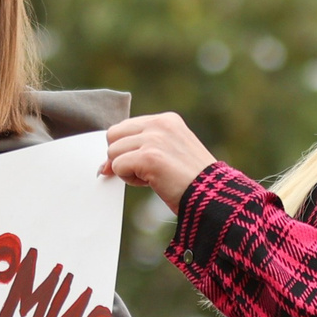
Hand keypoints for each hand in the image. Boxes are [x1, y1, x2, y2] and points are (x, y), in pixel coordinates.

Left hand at [100, 112, 215, 211]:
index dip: (125, 148)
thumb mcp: (170, 153)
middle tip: (142, 171)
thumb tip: (104, 164)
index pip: (125, 127)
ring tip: (150, 177)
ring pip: (113, 152)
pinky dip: (129, 179)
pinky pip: (117, 166)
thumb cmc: (192, 181)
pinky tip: (150, 182)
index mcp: (167, 120)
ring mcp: (154, 139)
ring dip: (126, 170)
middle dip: (120, 156)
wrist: (212, 196)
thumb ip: (143, 148)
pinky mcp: (148, 157)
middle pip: (113, 135)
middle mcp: (160, 124)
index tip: (139, 164)